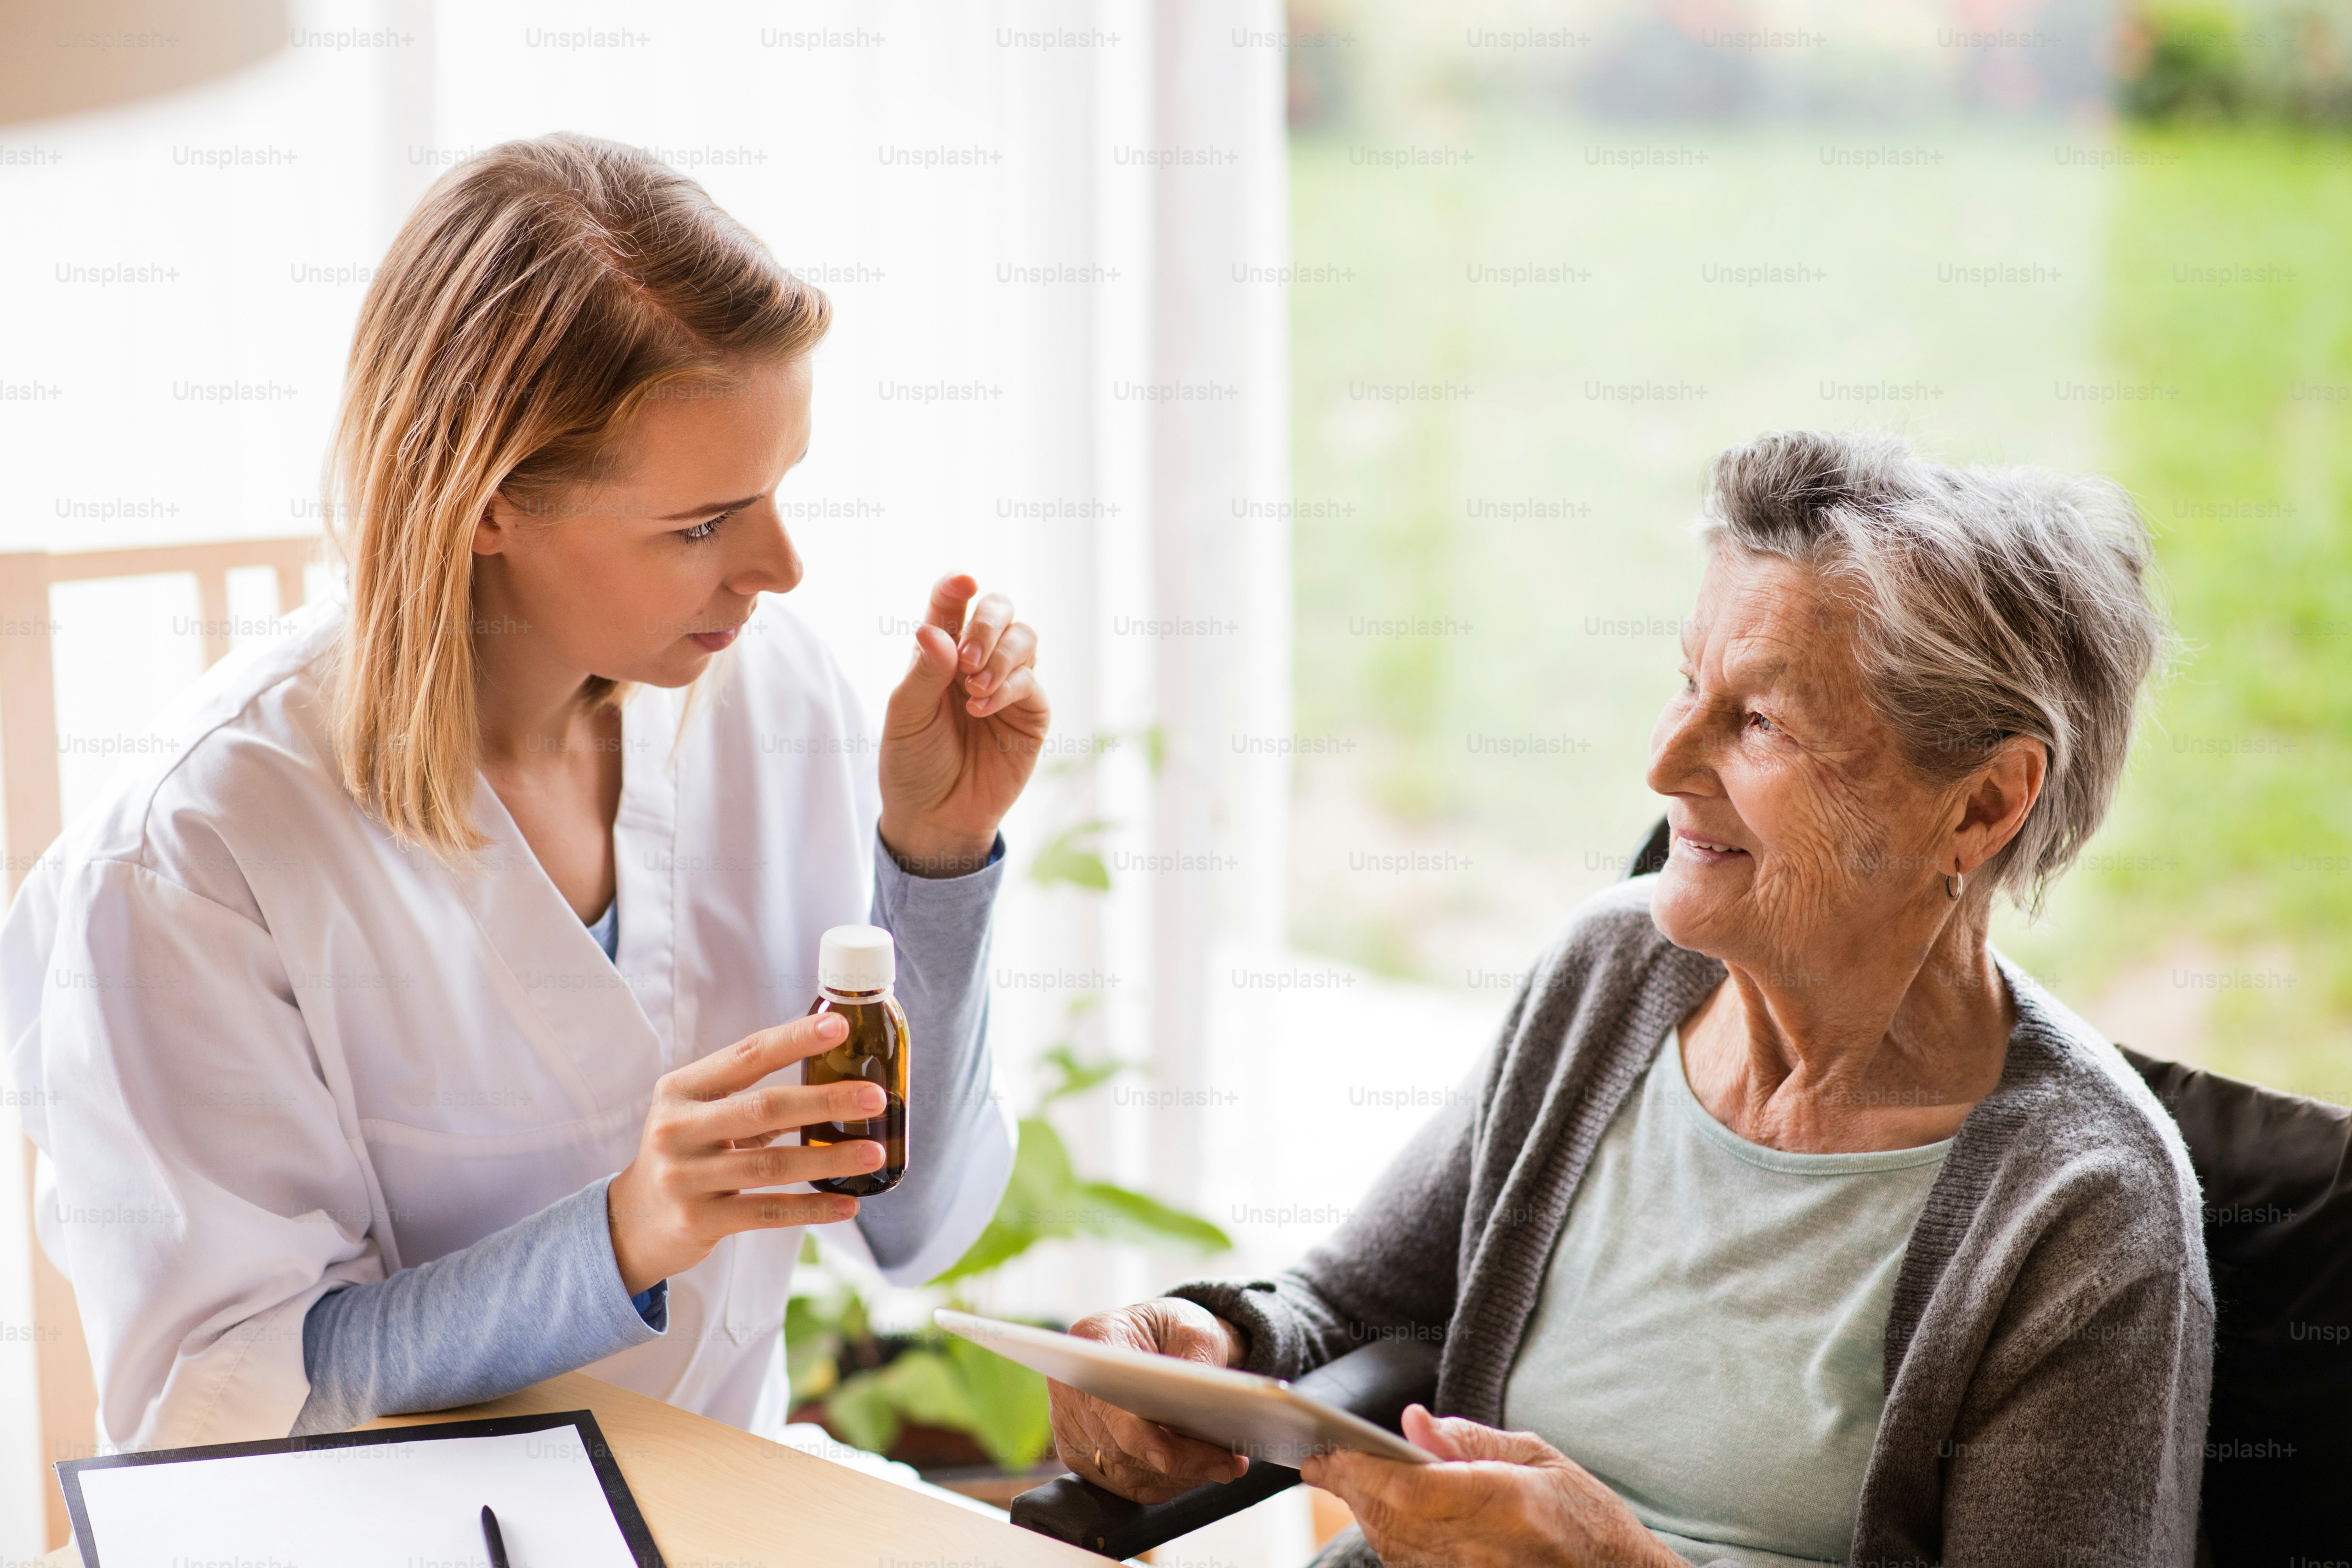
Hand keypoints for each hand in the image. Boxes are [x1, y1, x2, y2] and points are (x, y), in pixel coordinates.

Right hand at [606, 1013, 887, 1294]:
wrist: (633, 1222)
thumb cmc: (685, 1155)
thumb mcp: (700, 1114)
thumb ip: (752, 1097)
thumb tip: (836, 1081)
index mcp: (681, 1090)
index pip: (746, 1056)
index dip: (794, 1040)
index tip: (840, 1028)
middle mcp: (677, 1129)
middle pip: (764, 1108)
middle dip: (824, 1101)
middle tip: (873, 1097)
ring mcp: (685, 1177)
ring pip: (771, 1165)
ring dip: (829, 1159)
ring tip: (874, 1153)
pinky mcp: (698, 1220)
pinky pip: (766, 1212)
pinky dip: (811, 1208)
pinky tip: (847, 1204)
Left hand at [876, 573, 1048, 875]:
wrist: (936, 815)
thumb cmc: (913, 762)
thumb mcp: (905, 716)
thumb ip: (923, 672)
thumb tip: (936, 632)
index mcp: (940, 651)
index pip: (952, 602)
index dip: (957, 585)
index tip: (962, 581)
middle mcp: (978, 660)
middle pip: (999, 609)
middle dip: (987, 622)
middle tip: (967, 657)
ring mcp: (1009, 684)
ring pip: (1025, 637)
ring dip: (1001, 655)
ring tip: (973, 689)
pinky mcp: (1031, 713)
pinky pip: (1031, 682)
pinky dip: (1007, 688)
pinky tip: (980, 709)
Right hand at [1046, 1298, 1250, 1502]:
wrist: (1164, 1342)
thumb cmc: (1177, 1328)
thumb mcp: (1196, 1329)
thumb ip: (1199, 1360)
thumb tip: (1210, 1403)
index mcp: (1092, 1339)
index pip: (1103, 1396)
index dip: (1132, 1432)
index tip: (1166, 1456)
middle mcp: (1072, 1385)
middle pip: (1118, 1443)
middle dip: (1178, 1459)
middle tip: (1228, 1463)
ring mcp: (1073, 1426)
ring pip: (1125, 1470)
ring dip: (1179, 1477)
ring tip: (1225, 1466)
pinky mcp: (1086, 1456)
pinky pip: (1127, 1484)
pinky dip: (1168, 1483)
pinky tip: (1201, 1472)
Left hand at [1299, 1406, 1681, 1567]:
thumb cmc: (1585, 1515)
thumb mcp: (1539, 1457)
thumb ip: (1470, 1440)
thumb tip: (1413, 1422)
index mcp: (1505, 1502)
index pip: (1413, 1487)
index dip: (1361, 1470)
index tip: (1327, 1451)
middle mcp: (1483, 1546)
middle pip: (1393, 1517)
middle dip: (1349, 1486)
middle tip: (1320, 1460)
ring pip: (1394, 1545)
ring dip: (1361, 1511)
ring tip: (1339, 1477)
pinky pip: (1410, 1564)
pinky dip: (1385, 1537)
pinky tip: (1376, 1512)